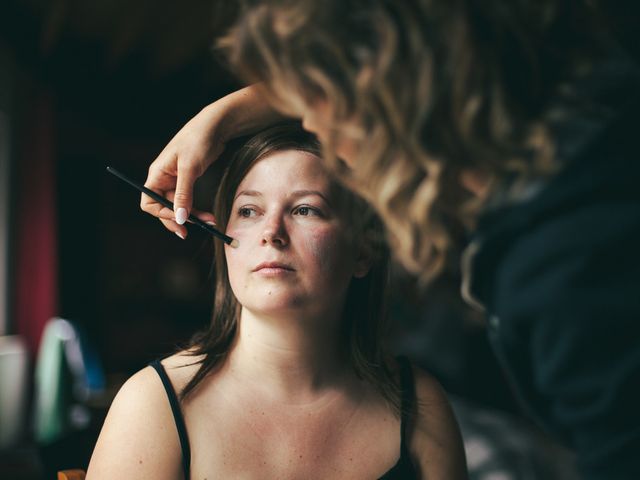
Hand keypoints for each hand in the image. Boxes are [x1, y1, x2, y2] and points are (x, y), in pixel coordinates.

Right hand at [141, 85, 283, 238]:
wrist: (216, 126)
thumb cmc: (198, 140)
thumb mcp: (190, 168)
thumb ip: (183, 194)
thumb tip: (180, 217)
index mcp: (157, 174)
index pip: (148, 202)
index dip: (161, 214)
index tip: (179, 220)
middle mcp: (163, 179)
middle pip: (164, 207)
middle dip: (178, 219)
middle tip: (191, 232)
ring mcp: (176, 180)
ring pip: (179, 206)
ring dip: (191, 217)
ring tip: (208, 223)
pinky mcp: (189, 180)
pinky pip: (189, 201)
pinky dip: (197, 210)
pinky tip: (208, 216)